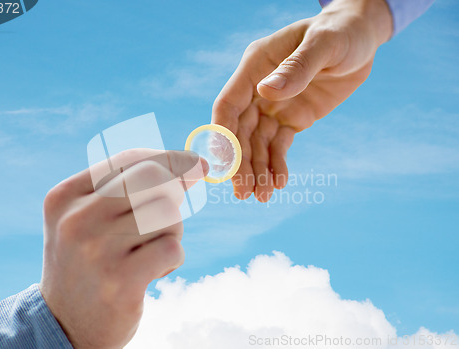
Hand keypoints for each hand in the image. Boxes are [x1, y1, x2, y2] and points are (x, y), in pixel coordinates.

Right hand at [39, 149, 206, 348]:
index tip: (195, 163)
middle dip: (175, 191)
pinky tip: (153, 271)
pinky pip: (173, 247)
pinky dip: (173, 259)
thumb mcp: (90, 217)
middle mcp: (77, 220)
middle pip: (154, 179)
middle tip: (169, 213)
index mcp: (65, 197)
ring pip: (168, 214)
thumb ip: (130, 187)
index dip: (169, 158)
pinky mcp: (121, 281)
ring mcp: (97, 251)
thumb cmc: (89, 261)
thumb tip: (194, 164)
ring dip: (172, 232)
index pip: (129, 159)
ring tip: (149, 251)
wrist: (65, 324)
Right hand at [212, 0, 392, 201]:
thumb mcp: (323, 44)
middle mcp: (258, 89)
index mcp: (255, 66)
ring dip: (257, 170)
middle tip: (242, 192)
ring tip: (261, 197)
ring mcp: (274, 106)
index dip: (223, 133)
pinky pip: (280, 145)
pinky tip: (279, 183)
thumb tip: (267, 93)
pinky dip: (277, 165)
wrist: (360, 38)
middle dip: (240, 162)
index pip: (228, 104)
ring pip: (258, 143)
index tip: (224, 163)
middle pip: (240, 131)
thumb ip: (296, 68)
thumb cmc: (340, 32)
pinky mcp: (292, 118)